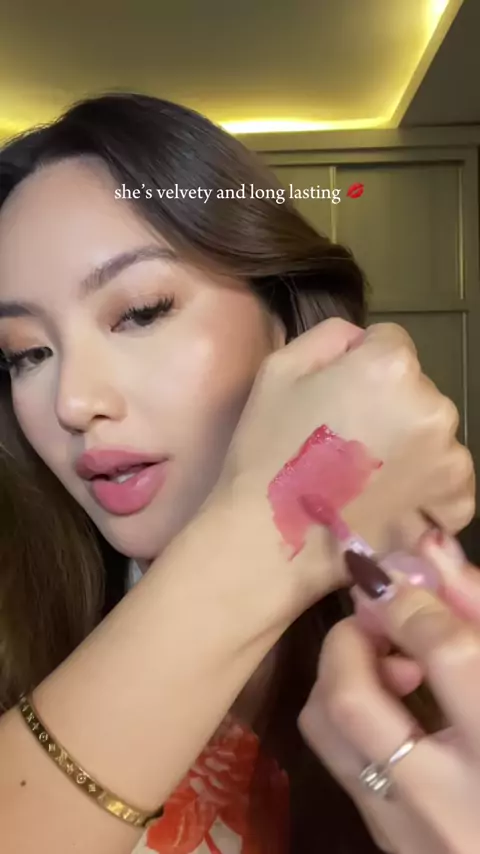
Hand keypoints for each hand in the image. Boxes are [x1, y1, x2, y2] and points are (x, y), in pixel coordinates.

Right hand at [214, 319, 473, 624]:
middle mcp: (433, 404)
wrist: (272, 538)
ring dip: (409, 444)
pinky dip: (428, 485)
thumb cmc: (268, 449)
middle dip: (387, 405)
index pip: (388, 341)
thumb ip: (331, 336)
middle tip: (345, 442)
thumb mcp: (279, 368)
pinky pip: (450, 478)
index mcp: (391, 365)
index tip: (333, 400)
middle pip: (414, 387)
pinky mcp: (455, 500)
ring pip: (432, 431)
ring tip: (364, 477)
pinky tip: (390, 497)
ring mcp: (450, 456)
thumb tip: (362, 341)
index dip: (358, 366)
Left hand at [298, 539, 479, 853]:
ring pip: (325, 730)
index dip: (414, 599)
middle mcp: (446, 801)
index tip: (397, 571)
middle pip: (352, 699)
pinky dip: (350, 713)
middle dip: (354, 638)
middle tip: (382, 618)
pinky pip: (339, 758)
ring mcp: (405, 830)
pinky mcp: (383, 839)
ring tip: (394, 665)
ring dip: (342, 675)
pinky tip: (398, 708)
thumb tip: (425, 547)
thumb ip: (478, 611)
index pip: (447, 655)